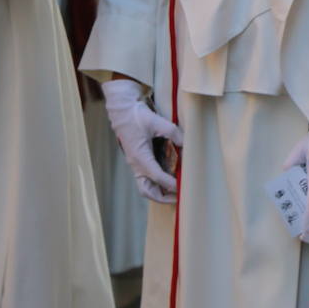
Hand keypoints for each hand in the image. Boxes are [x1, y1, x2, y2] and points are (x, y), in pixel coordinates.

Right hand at [102, 79, 180, 203]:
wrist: (121, 110)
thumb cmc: (136, 116)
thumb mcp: (157, 122)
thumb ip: (174, 134)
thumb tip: (187, 144)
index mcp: (140, 157)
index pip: (158, 178)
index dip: (173, 184)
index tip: (185, 186)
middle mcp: (136, 164)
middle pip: (148, 191)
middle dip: (164, 198)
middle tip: (180, 195)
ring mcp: (135, 163)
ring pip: (145, 187)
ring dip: (159, 192)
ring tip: (175, 189)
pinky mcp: (136, 159)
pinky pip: (145, 178)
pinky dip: (156, 183)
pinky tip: (168, 176)